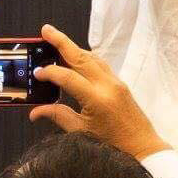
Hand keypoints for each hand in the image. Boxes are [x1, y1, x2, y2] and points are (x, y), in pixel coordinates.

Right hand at [28, 23, 170, 161]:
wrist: (142, 147)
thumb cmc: (114, 144)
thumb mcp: (82, 131)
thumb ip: (57, 116)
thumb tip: (35, 112)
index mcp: (97, 99)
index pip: (68, 77)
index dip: (50, 73)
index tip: (37, 73)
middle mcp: (107, 86)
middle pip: (81, 57)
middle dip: (61, 42)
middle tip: (46, 30)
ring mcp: (116, 83)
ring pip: (92, 57)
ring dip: (74, 48)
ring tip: (56, 41)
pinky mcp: (120, 84)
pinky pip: (100, 64)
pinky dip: (85, 57)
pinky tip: (75, 58)